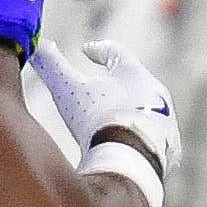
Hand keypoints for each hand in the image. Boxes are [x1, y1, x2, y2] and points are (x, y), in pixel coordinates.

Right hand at [31, 37, 180, 191]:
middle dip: (119, 82)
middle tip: (104, 85)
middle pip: (135, 81)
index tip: (88, 51)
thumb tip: (36, 45)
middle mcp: (156, 92)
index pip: (115, 52)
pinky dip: (141, 139)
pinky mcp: (170, 147)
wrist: (131, 160)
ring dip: (131, 112)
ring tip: (116, 120)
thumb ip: (52, 66)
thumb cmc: (98, 121)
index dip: (99, 50)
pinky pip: (155, 139)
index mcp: (133, 72)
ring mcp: (167, 120)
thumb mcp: (68, 90)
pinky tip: (133, 146)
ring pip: (147, 110)